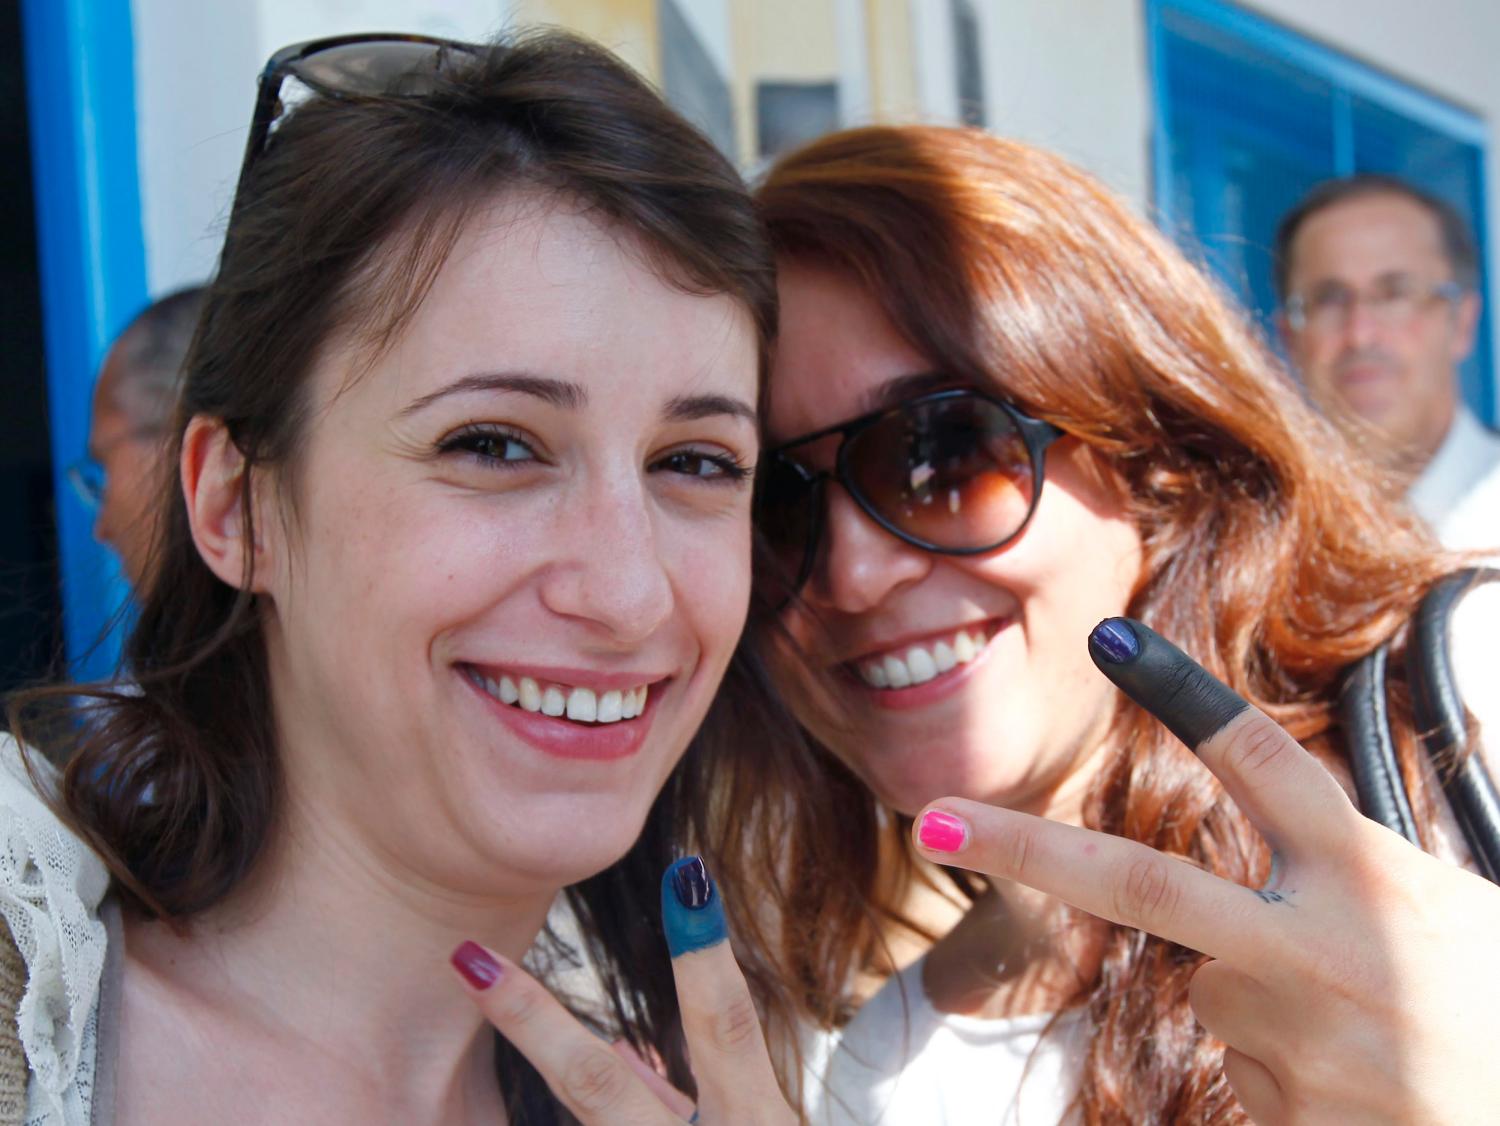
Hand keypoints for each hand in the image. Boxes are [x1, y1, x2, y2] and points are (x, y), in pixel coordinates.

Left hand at [451, 857, 793, 1123]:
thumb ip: (708, 1097)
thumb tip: (630, 1049)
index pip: (729, 1030)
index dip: (704, 955)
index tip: (685, 874)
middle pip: (603, 1091)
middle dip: (534, 1023)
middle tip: (468, 960)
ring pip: (593, 1120)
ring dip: (540, 1073)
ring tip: (490, 1012)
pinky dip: (577, 1120)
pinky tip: (564, 1087)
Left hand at [912, 617, 1499, 1124]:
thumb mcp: (1452, 911)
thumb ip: (1349, 881)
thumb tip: (1235, 901)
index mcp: (1374, 878)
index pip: (1262, 765)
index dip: (1182, 698)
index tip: (1109, 639)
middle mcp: (1320, 950)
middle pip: (1143, 882)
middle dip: (1021, 844)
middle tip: (926, 816)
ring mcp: (1296, 1042)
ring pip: (1217, 995)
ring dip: (1271, 1005)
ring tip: (1383, 1044)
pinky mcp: (1285, 1115)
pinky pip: (1247, 1069)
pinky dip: (1291, 1070)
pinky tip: (1373, 1094)